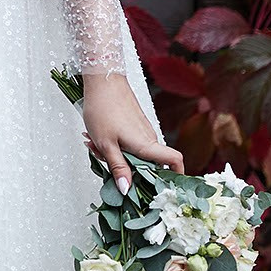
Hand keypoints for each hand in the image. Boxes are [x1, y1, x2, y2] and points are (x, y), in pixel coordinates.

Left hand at [81, 71, 182, 191]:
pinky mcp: (135, 124)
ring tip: (94, 142)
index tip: (165, 186)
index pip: (174, 161)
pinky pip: (129, 141)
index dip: (175, 175)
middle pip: (146, 162)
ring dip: (114, 153)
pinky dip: (114, 142)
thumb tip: (126, 190)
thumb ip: (117, 167)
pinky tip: (97, 136)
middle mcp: (149, 137)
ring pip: (134, 151)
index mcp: (146, 144)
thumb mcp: (105, 143)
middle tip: (101, 157)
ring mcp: (143, 130)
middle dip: (125, 166)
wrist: (102, 80)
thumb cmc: (103, 109)